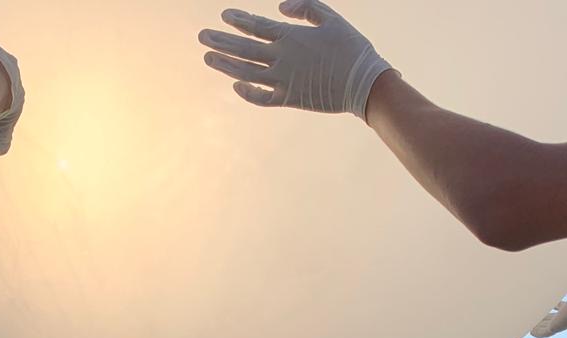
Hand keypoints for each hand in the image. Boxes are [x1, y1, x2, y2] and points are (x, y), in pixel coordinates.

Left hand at [199, 0, 392, 117]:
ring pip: (247, 72)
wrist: (364, 83)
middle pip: (244, 48)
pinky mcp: (289, 99)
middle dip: (221, 41)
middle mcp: (282, 59)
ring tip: (208, 58)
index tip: (224, 15)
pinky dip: (247, 92)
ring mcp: (283, 80)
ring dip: (225, 65)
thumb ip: (305, 8)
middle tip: (202, 37)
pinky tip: (236, 84)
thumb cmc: (351, 47)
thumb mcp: (331, 18)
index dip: (239, 20)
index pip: (257, 26)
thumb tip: (280, 8)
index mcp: (292, 37)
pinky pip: (262, 97)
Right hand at [531, 276, 566, 337]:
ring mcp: (561, 323)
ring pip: (548, 325)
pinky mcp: (556, 327)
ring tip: (531, 325)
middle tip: (539, 315)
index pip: (563, 306)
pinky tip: (531, 332)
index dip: (558, 305)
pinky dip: (538, 332)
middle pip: (555, 318)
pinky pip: (544, 332)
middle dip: (547, 317)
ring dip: (540, 325)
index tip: (553, 303)